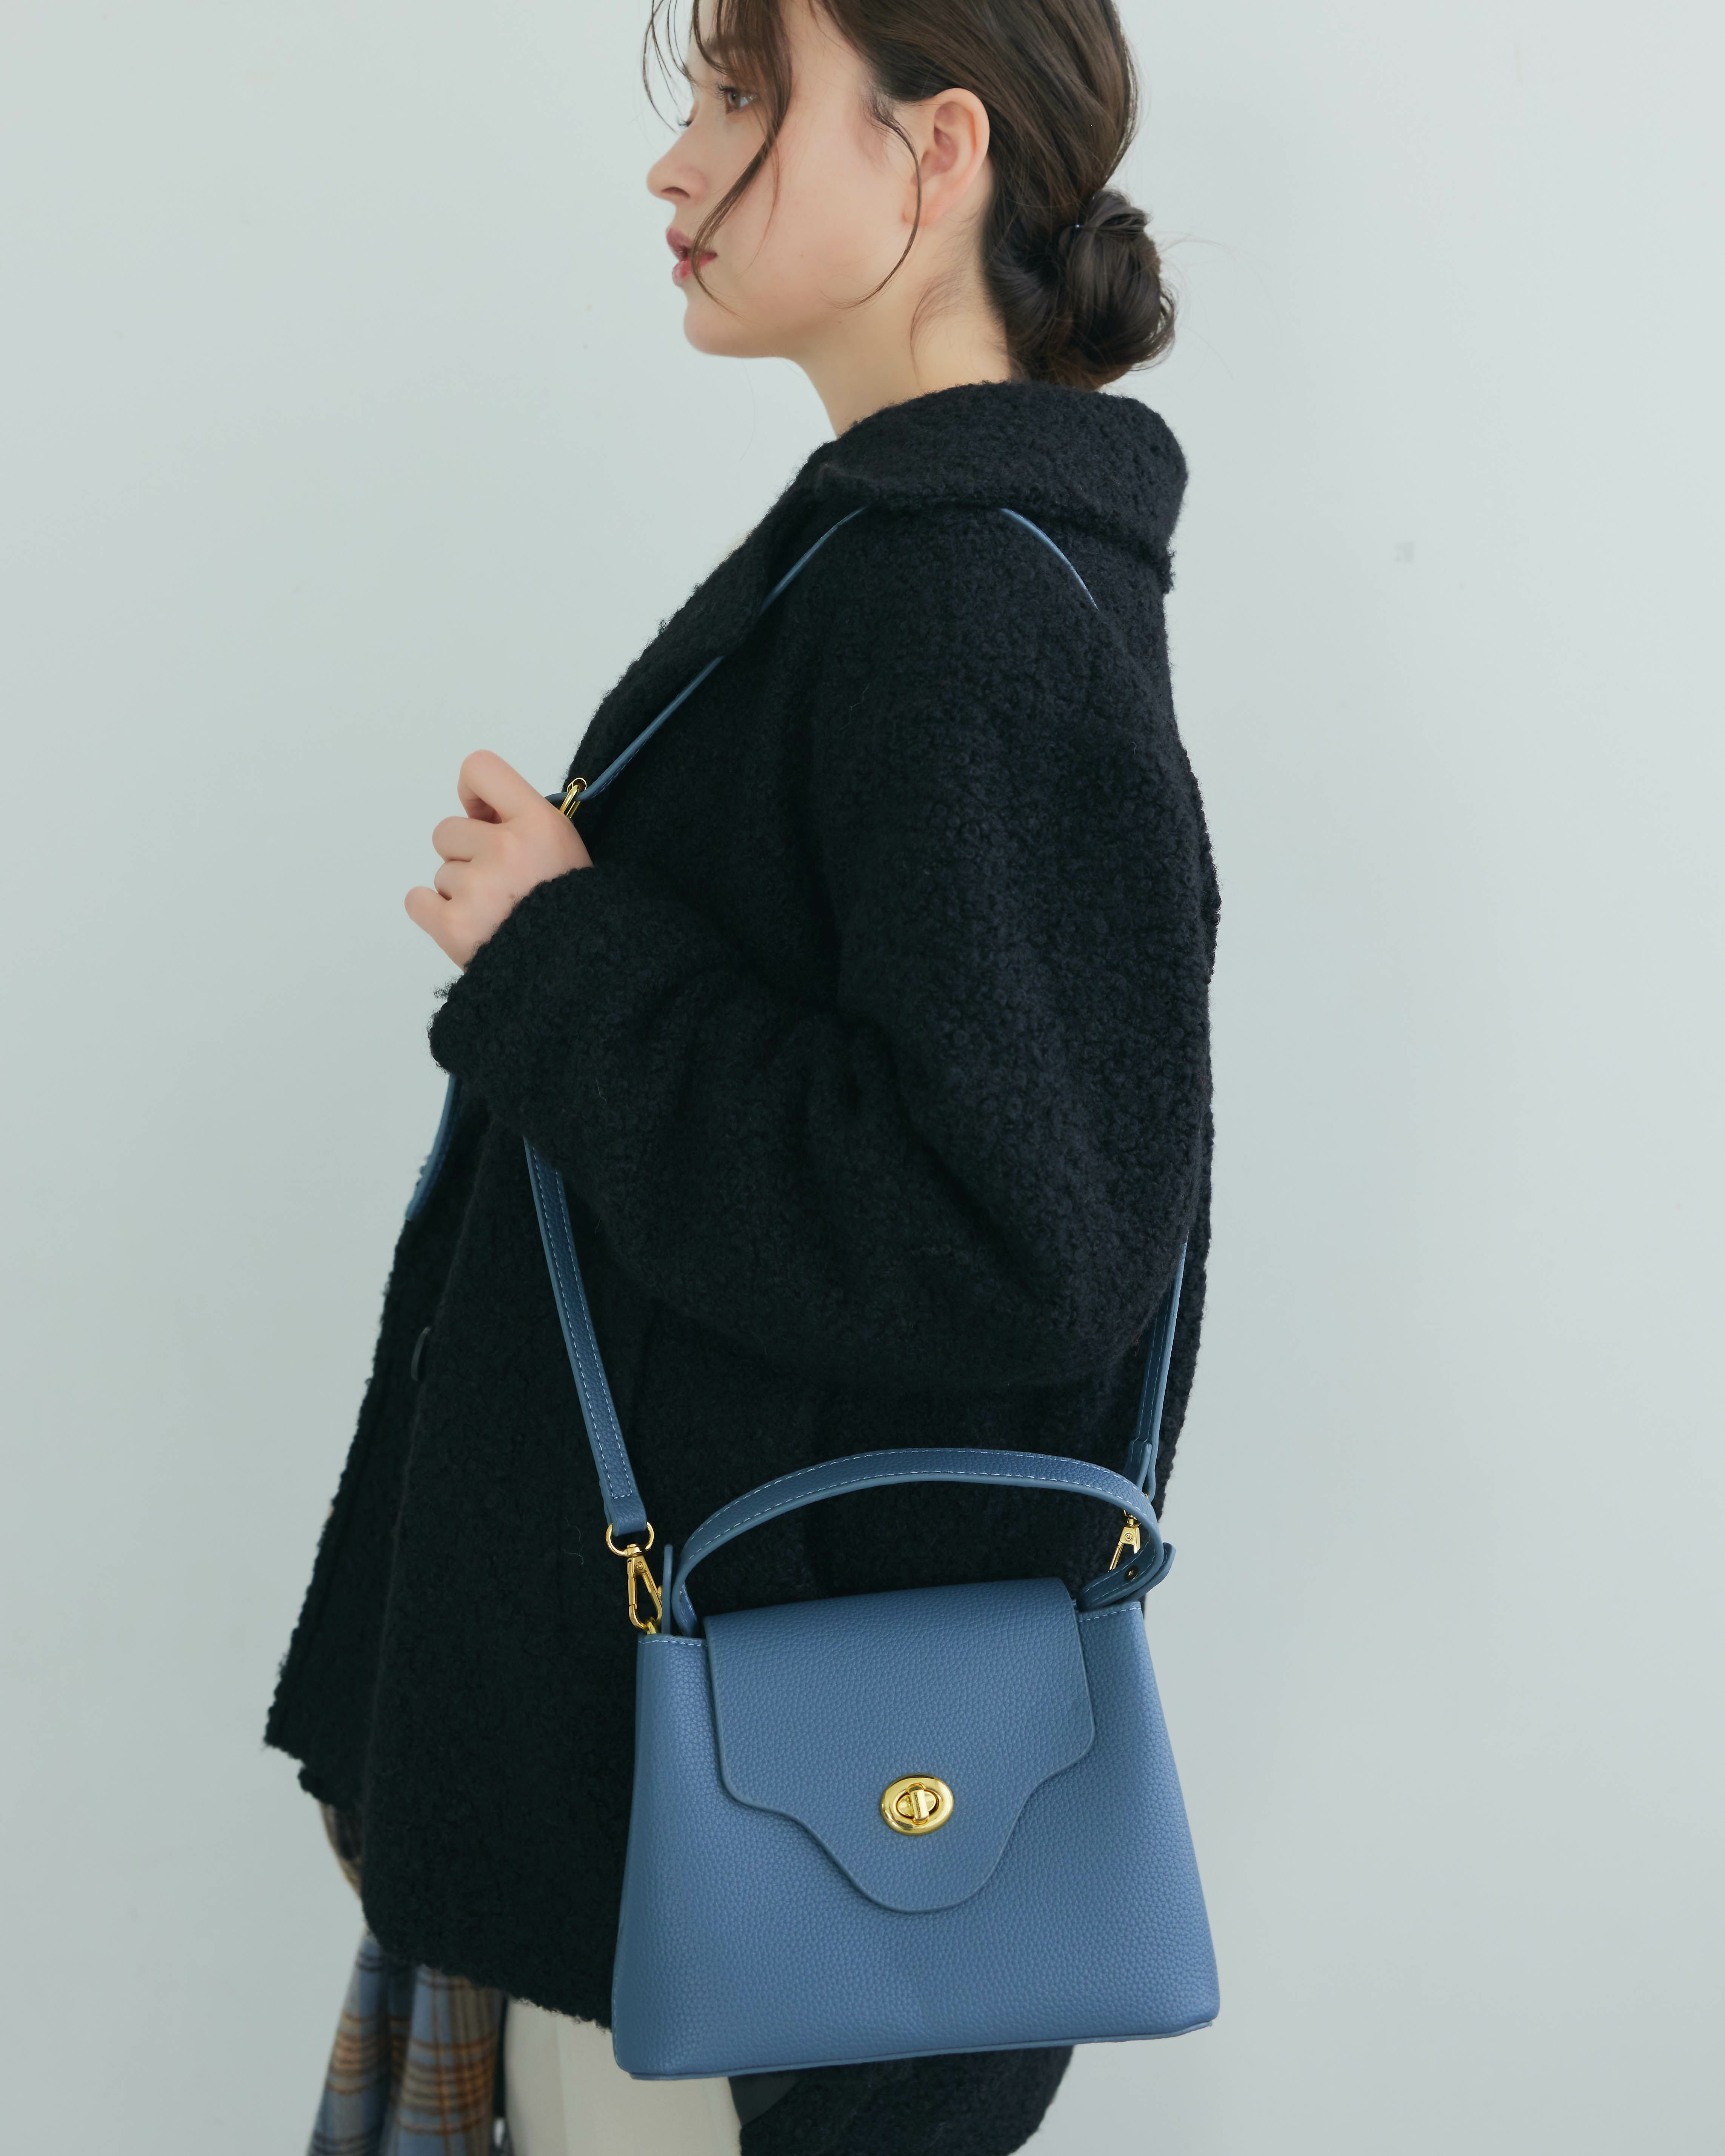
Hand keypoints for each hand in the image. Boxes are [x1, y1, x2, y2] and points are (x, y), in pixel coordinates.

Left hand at [405, 751, 591, 966]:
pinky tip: (468, 926)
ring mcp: (477, 889)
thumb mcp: (564, 850)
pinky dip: (435, 914)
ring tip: (498, 916)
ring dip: (461, 893)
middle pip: (447, 831)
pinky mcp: (454, 927)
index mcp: (540, 824)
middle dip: (466, 856)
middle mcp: (506, 849)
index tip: (484, 817)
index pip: (479, 769)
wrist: (578, 974)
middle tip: (502, 885)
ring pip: (441, 874)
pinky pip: (417, 901)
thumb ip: (522, 822)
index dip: (473, 793)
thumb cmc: (572, 911)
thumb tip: (477, 811)